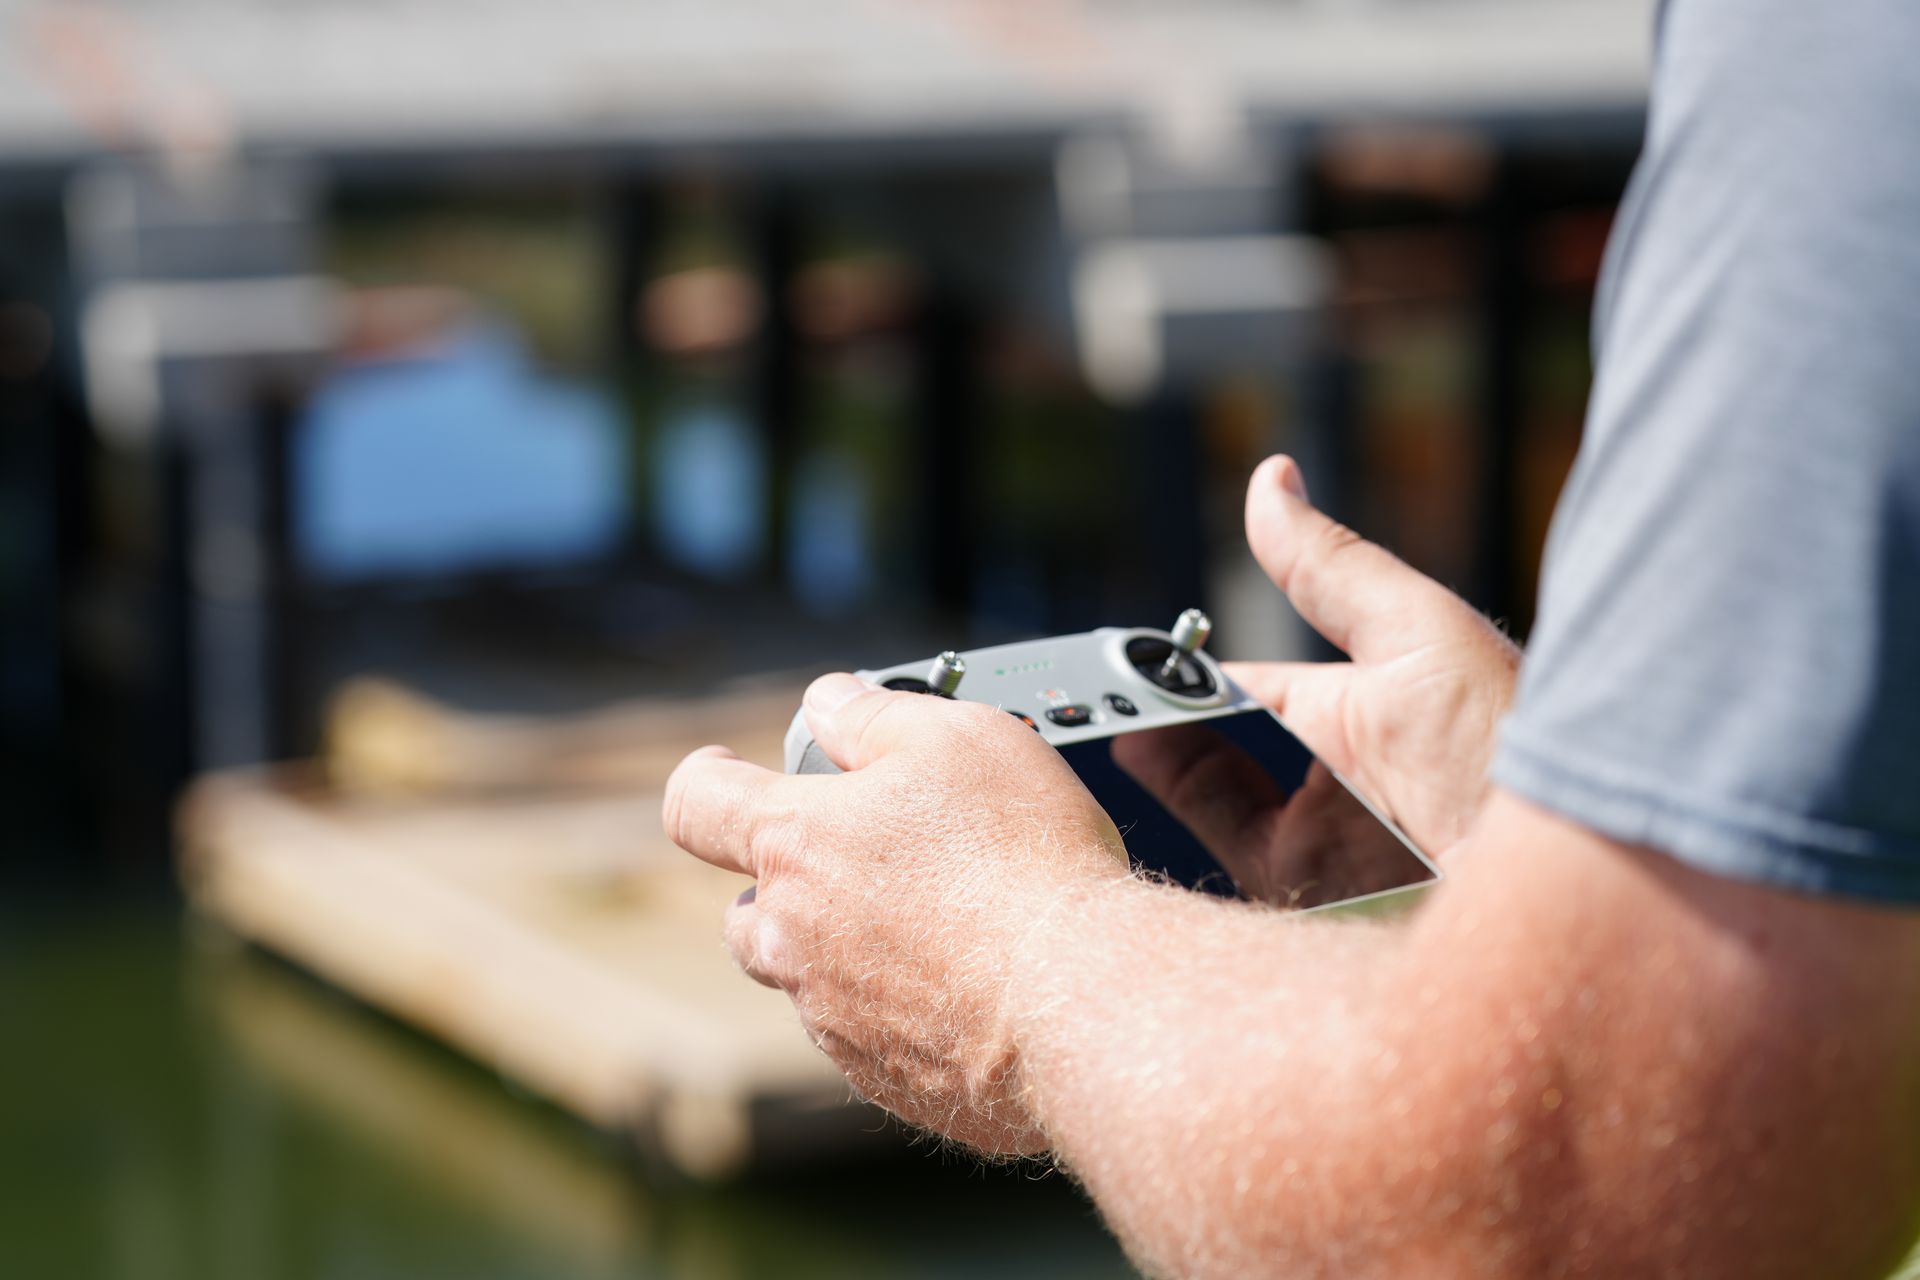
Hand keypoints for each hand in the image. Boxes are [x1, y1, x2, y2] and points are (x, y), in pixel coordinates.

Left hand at [662, 676, 1130, 1153]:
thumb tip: (831, 702)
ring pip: (810, 975)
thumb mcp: (958, 735)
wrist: (1080, 999)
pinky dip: (904, 1007)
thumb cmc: (1022, 859)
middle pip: (746, 907)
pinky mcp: (883, 1076)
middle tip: (868, 858)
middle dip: (787, 881)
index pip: (696, 804)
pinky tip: (972, 983)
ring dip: (849, 947)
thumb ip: (874, 714)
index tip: (723, 774)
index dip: (706, 779)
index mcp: (796, 843)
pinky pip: (871, 1034)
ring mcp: (832, 1016)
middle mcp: (793, 937)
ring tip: (940, 922)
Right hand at [1116, 455, 1518, 898]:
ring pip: (1211, 797)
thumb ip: (1328, 566)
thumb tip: (1271, 480)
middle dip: (1159, 717)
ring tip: (1103, 711)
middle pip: (1222, 747)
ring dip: (1155, 753)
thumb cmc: (1508, 733)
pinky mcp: (1311, 892)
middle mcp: (1335, 781)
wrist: (1573, 863)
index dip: (1190, 674)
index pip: (1251, 693)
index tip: (1127, 657)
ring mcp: (1320, 840)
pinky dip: (1175, 804)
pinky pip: (1222, 850)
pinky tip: (1137, 754)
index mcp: (1360, 713)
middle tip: (1096, 687)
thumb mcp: (1414, 629)